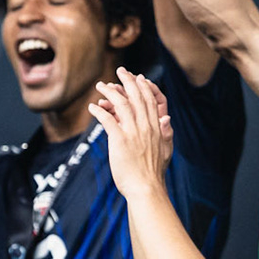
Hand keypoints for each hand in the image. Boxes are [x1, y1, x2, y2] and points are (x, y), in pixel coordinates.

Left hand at [88, 68, 171, 199]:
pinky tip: (92, 107)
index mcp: (155, 128)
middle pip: (136, 97)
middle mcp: (145, 126)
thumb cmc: (153, 174)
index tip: (138, 77)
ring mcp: (133, 132)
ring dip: (110, 92)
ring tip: (100, 85)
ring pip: (121, 104)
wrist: (146, 188)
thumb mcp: (165, 151)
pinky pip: (107, 120)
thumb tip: (167, 119)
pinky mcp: (120, 140)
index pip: (150, 101)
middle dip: (128, 81)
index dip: (143, 87)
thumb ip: (166, 134)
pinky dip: (99, 111)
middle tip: (120, 70)